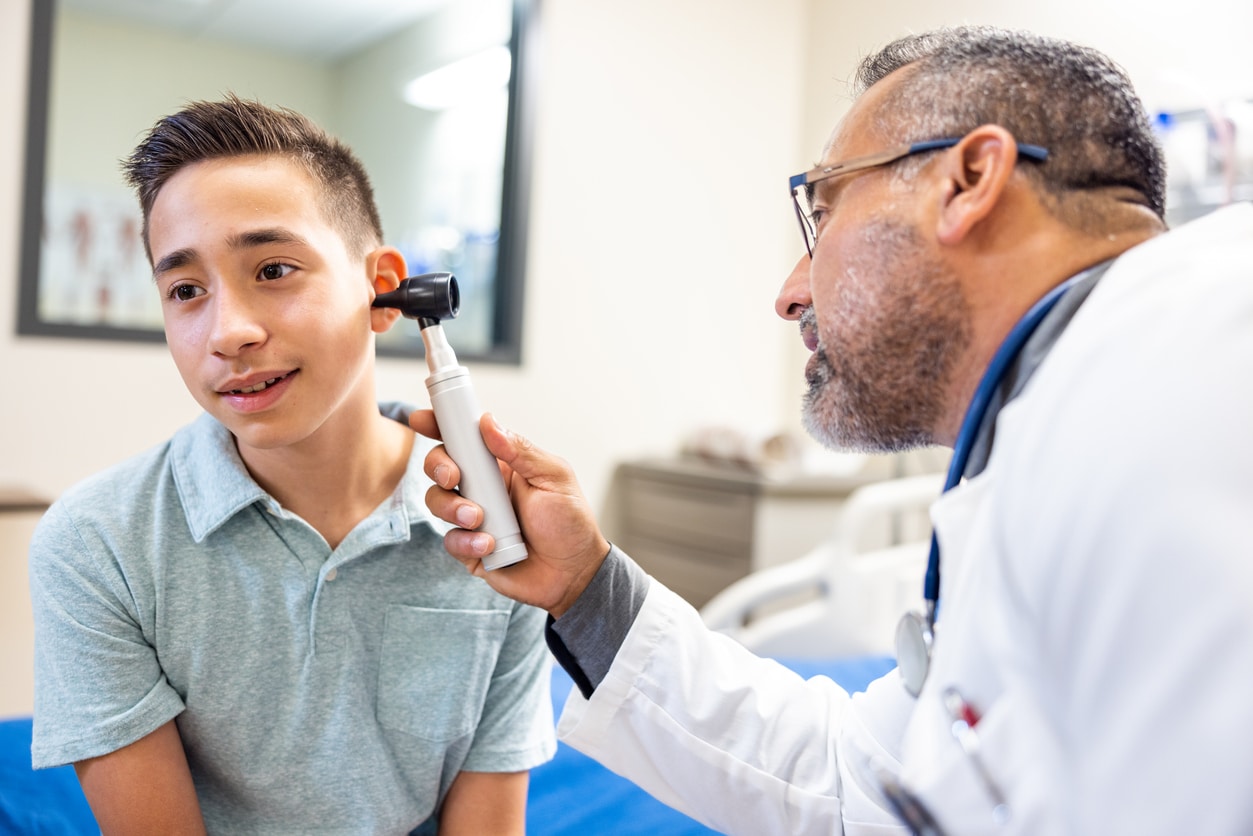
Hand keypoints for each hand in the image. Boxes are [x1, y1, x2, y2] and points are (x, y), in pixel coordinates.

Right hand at [410, 410, 610, 616]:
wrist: (574, 573)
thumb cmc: (570, 523)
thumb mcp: (554, 478)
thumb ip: (521, 450)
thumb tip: (488, 422)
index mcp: (501, 465)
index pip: (464, 439)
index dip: (440, 426)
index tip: (422, 419)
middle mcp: (482, 488)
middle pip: (439, 466)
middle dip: (438, 466)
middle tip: (453, 477)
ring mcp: (472, 518)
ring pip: (437, 502)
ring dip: (452, 507)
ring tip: (478, 518)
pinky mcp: (469, 548)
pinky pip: (450, 540)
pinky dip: (466, 541)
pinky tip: (489, 545)